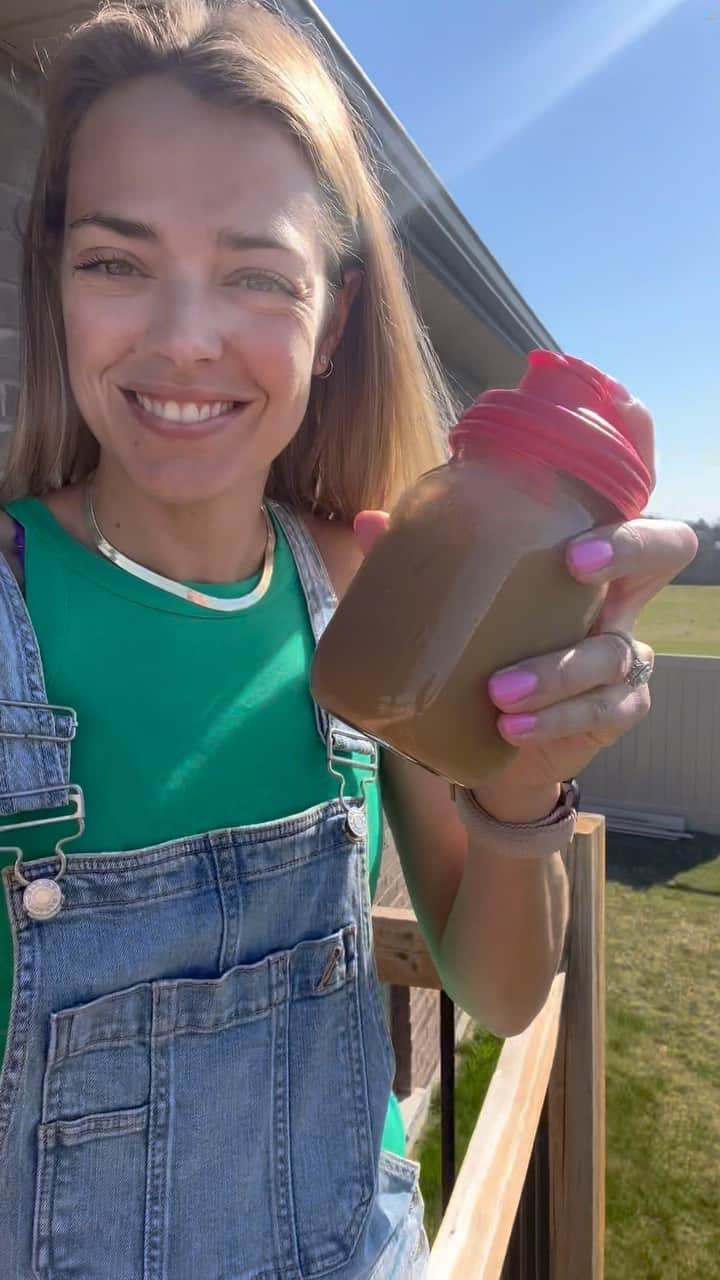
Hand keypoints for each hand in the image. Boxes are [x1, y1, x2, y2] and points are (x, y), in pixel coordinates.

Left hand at [354, 386, 698, 822]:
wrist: (496, 741)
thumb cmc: (481, 646)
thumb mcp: (451, 597)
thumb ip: (420, 560)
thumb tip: (371, 520)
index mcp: (584, 549)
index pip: (623, 485)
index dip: (633, 442)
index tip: (618, 401)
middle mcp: (616, 594)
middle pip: (664, 547)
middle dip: (629, 546)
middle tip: (576, 559)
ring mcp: (623, 651)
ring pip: (616, 649)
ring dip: (559, 667)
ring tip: (500, 688)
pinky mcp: (616, 709)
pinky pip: (605, 710)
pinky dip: (556, 717)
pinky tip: (511, 724)